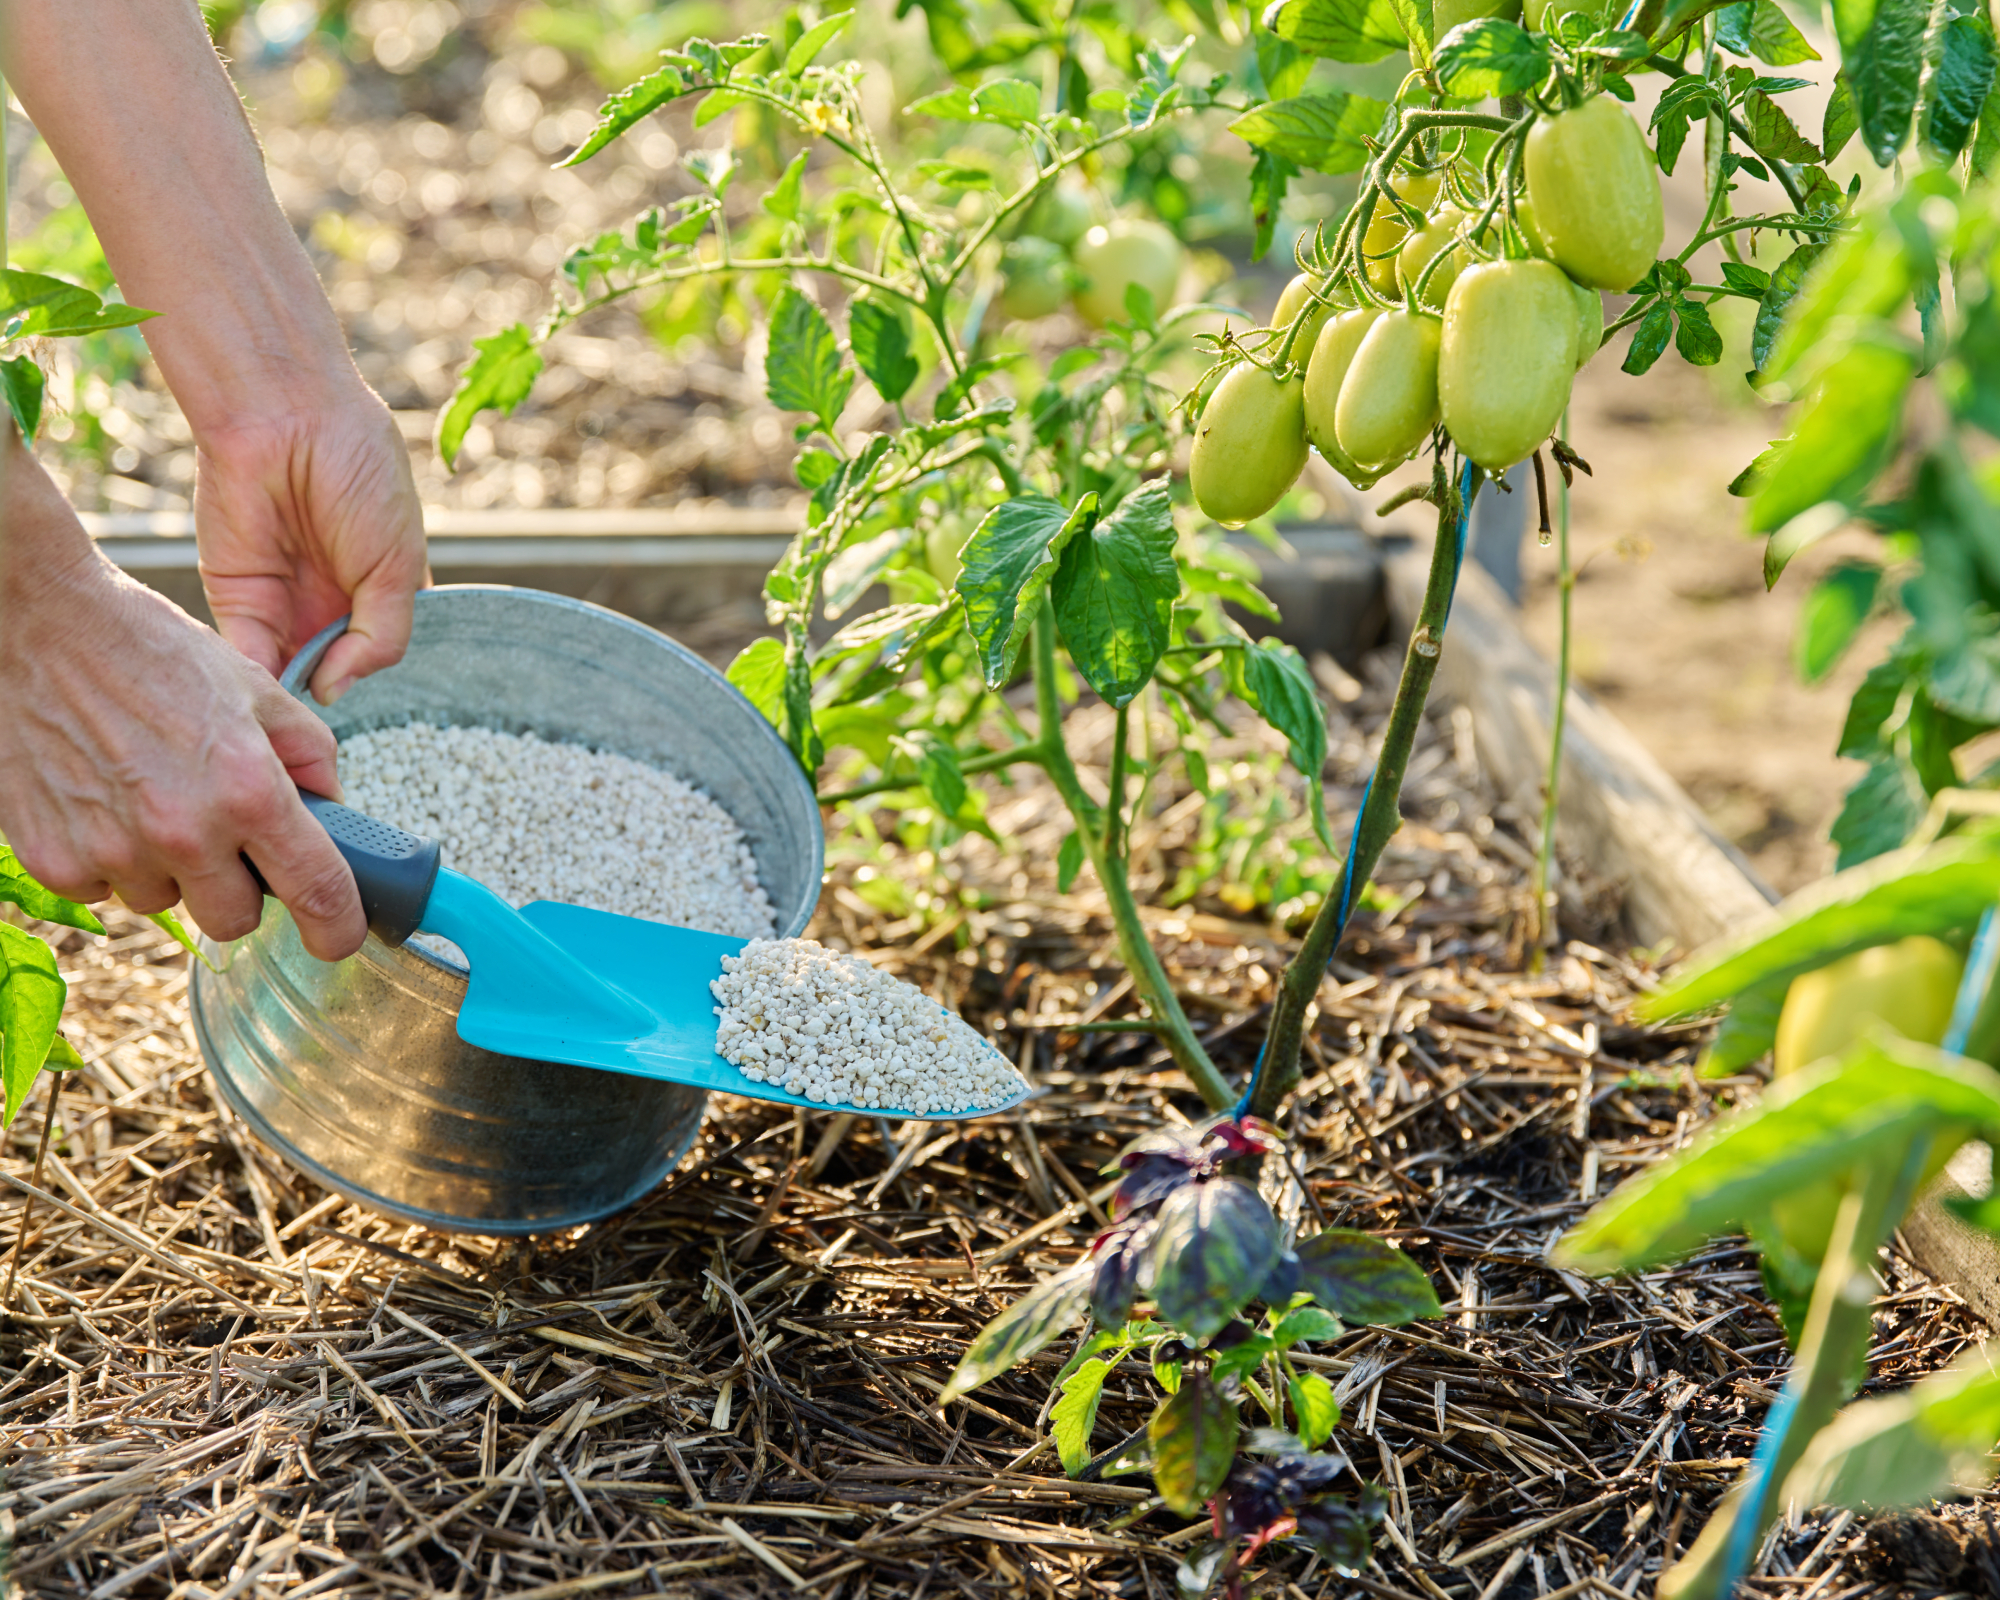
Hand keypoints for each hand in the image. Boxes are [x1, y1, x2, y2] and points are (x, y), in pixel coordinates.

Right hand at [0, 444, 367, 960]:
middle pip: (236, 918)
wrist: (39, 626)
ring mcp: (113, 851)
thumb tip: (332, 807)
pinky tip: (104, 800)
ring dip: (170, 868)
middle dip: (241, 887)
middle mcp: (183, 831)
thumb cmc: (150, 650)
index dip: (337, 927)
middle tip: (225, 835)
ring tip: (153, 796)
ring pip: (166, 902)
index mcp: (248, 788)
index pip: (316, 890)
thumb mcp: (256, 689)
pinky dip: (112, 858)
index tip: (340, 938)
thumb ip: (308, 755)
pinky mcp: (53, 859)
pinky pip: (103, 890)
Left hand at [195, 388, 431, 704]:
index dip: (376, 672)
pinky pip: (250, 654)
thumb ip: (381, 636)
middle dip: (332, 690)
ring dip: (295, 691)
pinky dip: (260, 678)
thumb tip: (336, 691)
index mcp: (382, 590)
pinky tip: (272, 688)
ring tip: (300, 701)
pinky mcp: (240, 600)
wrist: (287, 418)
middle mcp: (334, 602)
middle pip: (336, 671)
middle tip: (328, 703)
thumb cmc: (360, 475)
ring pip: (293, 671)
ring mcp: (287, 603)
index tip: (373, 686)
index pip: (381, 652)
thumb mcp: (396, 566)